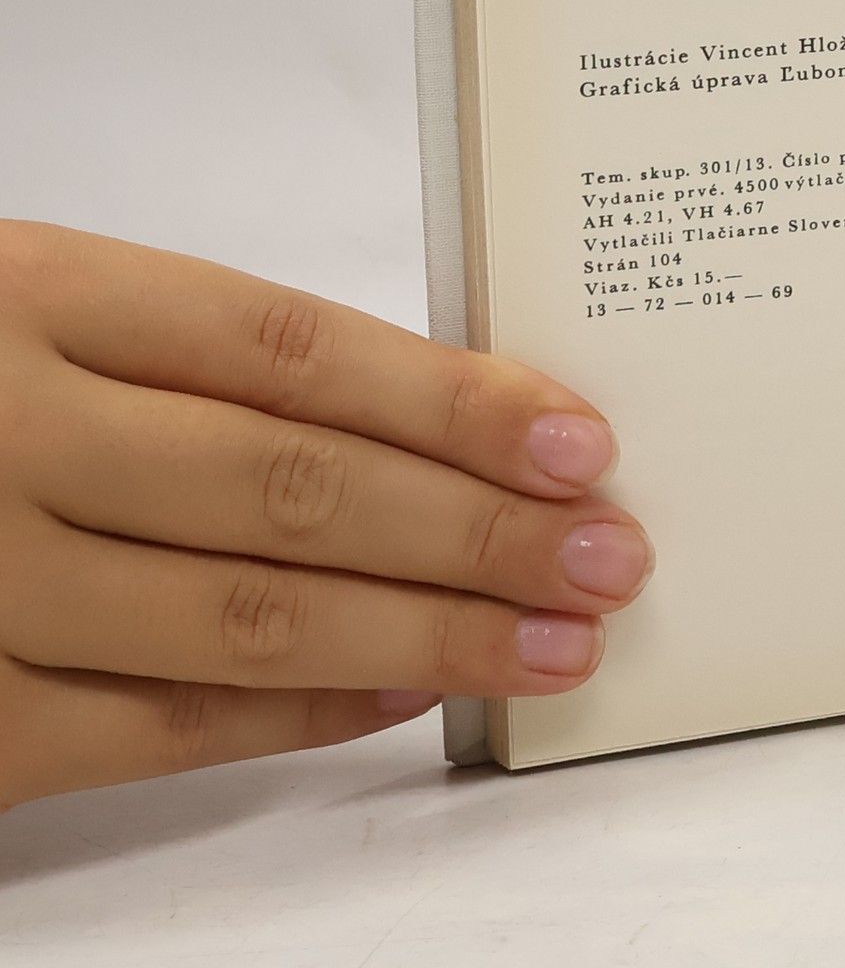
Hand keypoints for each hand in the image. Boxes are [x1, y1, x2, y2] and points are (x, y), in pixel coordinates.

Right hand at [0, 222, 651, 809]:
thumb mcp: (45, 300)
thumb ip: (206, 349)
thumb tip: (440, 407)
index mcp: (38, 293)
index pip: (296, 351)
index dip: (453, 401)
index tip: (576, 440)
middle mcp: (8, 435)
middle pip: (294, 490)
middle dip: (476, 532)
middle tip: (609, 555)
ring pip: (244, 620)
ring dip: (427, 636)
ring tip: (556, 639)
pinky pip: (157, 727)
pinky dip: (302, 714)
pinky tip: (410, 693)